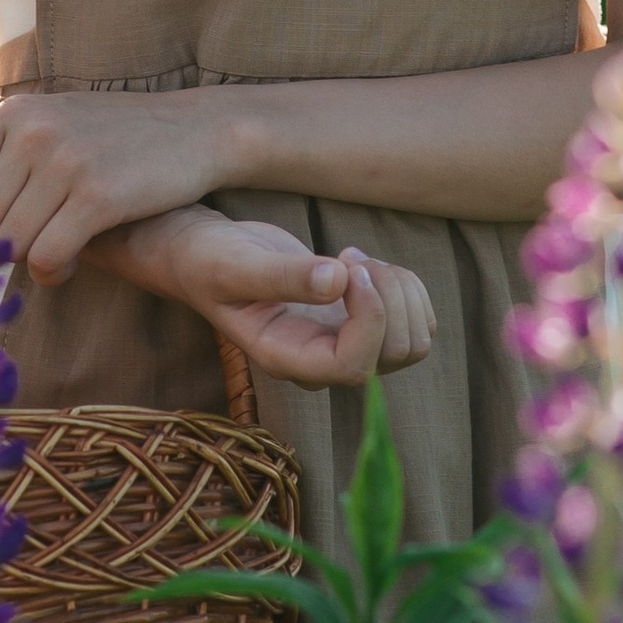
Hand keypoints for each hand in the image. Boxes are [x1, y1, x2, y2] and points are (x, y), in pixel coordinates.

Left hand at [0, 86, 239, 282]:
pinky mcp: (97, 196)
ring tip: (50, 257)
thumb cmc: (116, 138)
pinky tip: (66, 266)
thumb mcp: (52, 127)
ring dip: (24, 264)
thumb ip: (3, 163)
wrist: (195, 130)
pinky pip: (46, 257)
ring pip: (8, 243)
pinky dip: (51, 272)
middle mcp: (32, 133)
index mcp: (13, 114)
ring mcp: (65, 162)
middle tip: (14, 259)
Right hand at [106, 209, 434, 385]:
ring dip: (401, 291)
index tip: (350, 266)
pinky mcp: (356, 324)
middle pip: (394, 355)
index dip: (370, 317)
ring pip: (412, 342)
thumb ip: (282, 275)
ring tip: (356, 260)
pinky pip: (413, 322)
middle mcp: (319, 361)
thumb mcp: (235, 264)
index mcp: (287, 358)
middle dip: (388, 296)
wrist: (208, 256)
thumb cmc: (212, 261)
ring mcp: (342, 345)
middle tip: (349, 256)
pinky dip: (406, 287)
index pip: (354, 367)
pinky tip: (367, 265)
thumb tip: (337, 280)